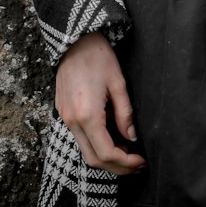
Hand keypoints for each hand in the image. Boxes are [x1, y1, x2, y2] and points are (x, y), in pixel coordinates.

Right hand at [55, 31, 146, 174]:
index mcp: (87, 115)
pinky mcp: (64, 113)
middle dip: (117, 167)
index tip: (141, 161)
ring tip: (128, 152)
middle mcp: (72, 121)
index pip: (106, 153)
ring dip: (107, 157)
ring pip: (86, 151)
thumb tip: (131, 138)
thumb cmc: (98, 56)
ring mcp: (65, 118)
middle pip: (93, 160)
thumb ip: (125, 114)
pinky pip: (80, 138)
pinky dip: (97, 145)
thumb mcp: (118, 83)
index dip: (125, 163)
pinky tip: (113, 138)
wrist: (74, 39)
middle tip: (137, 164)